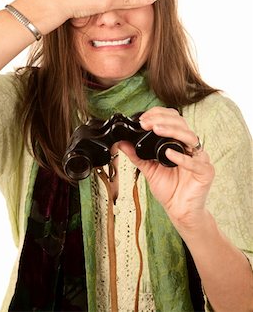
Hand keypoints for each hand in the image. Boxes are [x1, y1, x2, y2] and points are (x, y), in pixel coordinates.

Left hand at [118, 107, 214, 229]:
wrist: (180, 211)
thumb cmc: (169, 189)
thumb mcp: (148, 169)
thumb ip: (137, 155)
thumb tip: (122, 143)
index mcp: (179, 143)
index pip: (173, 120)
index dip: (159, 115)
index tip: (143, 119)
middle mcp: (190, 147)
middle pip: (182, 124)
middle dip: (162, 120)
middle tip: (146, 123)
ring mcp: (200, 158)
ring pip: (190, 137)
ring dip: (172, 131)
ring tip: (156, 130)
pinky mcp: (206, 172)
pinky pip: (195, 162)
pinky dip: (182, 157)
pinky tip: (169, 154)